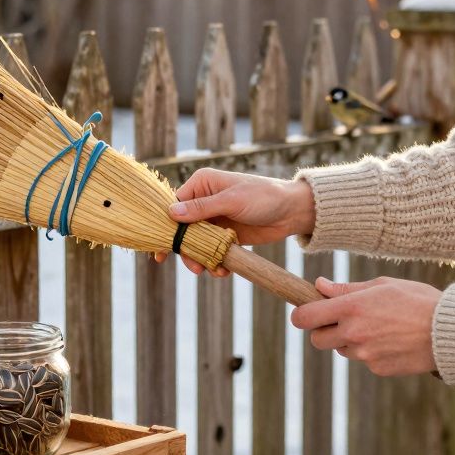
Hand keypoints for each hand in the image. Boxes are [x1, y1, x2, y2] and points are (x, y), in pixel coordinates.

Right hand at [156, 168, 314, 274]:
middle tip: (194, 268)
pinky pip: (211, 251)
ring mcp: (214, 219)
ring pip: (196, 243)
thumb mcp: (232, 200)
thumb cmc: (263, 196)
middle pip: (183, 229)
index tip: (162, 250)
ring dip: (201, 259)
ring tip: (212, 270)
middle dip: (187, 250)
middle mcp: (204, 201)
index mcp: (202, 184)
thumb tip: (172, 213)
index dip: (167, 227)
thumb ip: (202, 208)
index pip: (174, 205)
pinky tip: (223, 270)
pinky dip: (214, 262)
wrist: (292, 212)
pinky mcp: (225, 235)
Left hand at [290, 276, 440, 376]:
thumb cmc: (418, 300)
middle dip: (323, 331)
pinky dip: (371, 352)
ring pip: (342, 350)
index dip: (301, 315)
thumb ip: (346, 289)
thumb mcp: (382, 285)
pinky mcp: (378, 369)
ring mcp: (365, 354)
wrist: (450, 331)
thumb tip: (318, 285)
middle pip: (317, 339)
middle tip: (342, 320)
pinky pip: (364, 361)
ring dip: (350, 341)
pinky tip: (392, 341)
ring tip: (378, 327)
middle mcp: (353, 333)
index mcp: (351, 308)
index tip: (306, 312)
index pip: (304, 317)